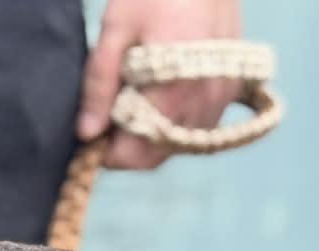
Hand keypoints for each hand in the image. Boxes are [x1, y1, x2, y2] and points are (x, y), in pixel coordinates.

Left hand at [78, 0, 243, 170]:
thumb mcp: (117, 27)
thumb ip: (100, 82)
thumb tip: (86, 133)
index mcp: (173, 91)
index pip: (135, 153)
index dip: (107, 151)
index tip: (91, 133)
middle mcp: (203, 103)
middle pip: (155, 155)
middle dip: (127, 145)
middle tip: (109, 114)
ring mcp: (221, 98)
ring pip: (177, 145)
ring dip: (151, 134)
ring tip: (136, 96)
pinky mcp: (231, 90)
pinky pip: (198, 127)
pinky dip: (175, 121)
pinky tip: (161, 93)